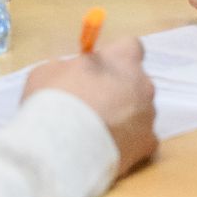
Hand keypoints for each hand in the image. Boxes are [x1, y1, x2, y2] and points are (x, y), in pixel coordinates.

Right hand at [23, 38, 155, 178]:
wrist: (62, 149)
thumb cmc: (54, 102)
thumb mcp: (48, 72)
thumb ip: (68, 68)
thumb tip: (73, 74)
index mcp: (122, 60)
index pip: (131, 47)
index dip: (115, 58)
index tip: (99, 70)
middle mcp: (143, 85)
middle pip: (137, 82)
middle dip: (120, 91)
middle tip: (94, 105)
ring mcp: (149, 116)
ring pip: (140, 113)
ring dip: (124, 118)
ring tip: (96, 133)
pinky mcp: (148, 145)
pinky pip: (140, 140)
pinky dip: (127, 144)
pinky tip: (106, 150)